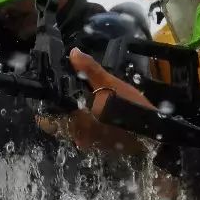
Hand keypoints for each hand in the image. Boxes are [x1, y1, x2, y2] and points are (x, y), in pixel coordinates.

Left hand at [34, 48, 155, 155]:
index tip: (44, 97)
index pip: (46, 122)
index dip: (42, 110)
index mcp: (76, 123)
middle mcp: (79, 138)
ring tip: (79, 99)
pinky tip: (94, 111)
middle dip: (59, 112)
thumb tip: (73, 52)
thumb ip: (90, 70)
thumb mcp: (111, 84)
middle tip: (64, 95)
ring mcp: (91, 145)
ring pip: (73, 131)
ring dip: (73, 118)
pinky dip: (86, 124)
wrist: (156, 136)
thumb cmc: (131, 110)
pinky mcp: (103, 147)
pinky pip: (86, 135)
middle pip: (59, 126)